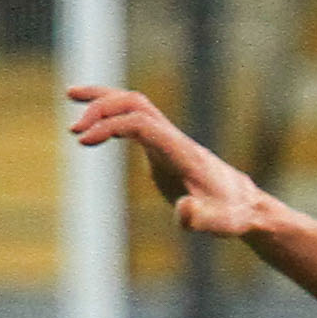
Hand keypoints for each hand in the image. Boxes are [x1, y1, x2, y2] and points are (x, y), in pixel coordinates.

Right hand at [65, 86, 267, 237]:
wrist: (246, 205)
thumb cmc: (232, 215)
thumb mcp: (221, 223)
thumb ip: (202, 219)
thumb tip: (184, 211)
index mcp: (182, 151)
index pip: (141, 123)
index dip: (110, 125)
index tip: (83, 141)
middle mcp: (174, 138)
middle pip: (135, 103)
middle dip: (102, 108)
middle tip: (75, 131)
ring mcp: (168, 139)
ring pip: (135, 103)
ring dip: (103, 98)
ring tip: (70, 94)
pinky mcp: (163, 146)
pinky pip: (135, 118)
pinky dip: (112, 112)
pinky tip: (91, 119)